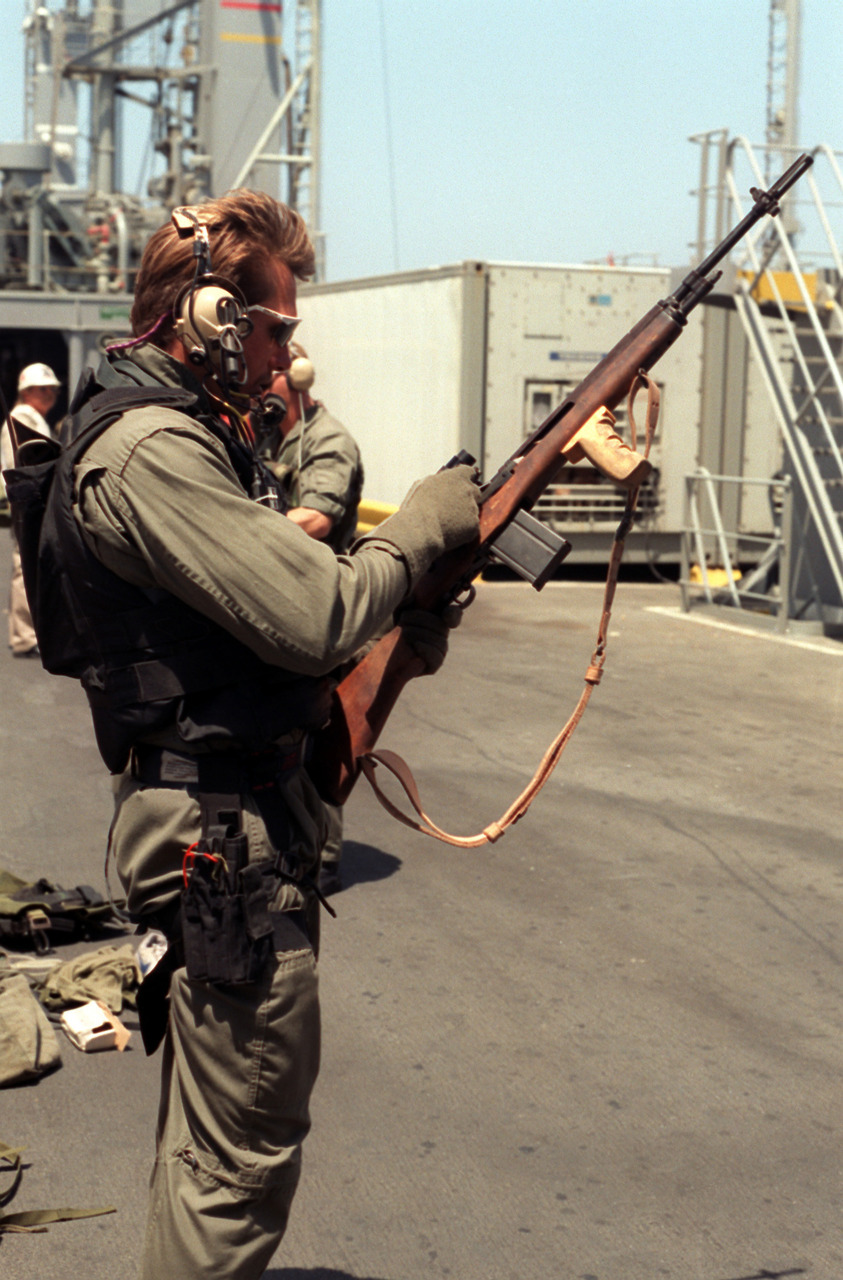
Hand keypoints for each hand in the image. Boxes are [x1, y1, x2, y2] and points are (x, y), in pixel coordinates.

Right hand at [375, 463, 480, 581]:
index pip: (468, 471)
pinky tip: (449, 531)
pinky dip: (463, 529)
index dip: (464, 478)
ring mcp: (473, 508)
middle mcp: (468, 490)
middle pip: (474, 490)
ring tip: (445, 521)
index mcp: (456, 477)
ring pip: (471, 510)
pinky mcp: (474, 524)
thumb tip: (442, 481)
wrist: (420, 530)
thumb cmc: (416, 507)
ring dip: (463, 514)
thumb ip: (438, 480)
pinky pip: (471, 526)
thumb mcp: (423, 485)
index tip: (460, 484)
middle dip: (466, 497)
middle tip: (452, 506)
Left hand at [399, 604, 462, 674]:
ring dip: (420, 635)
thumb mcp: (398, 617)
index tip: (444, 613)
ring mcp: (440, 651)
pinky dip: (426, 650)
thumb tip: (412, 599)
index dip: (453, 614)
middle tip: (404, 622)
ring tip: (404, 634)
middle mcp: (442, 636)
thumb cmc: (397, 633)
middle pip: (442, 627)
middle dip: (423, 621)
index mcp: (438, 622)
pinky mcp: (435, 665)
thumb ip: (404, 606)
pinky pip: (437, 658)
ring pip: (440, 641)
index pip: (454, 615)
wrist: (390, 657)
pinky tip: (415, 646)